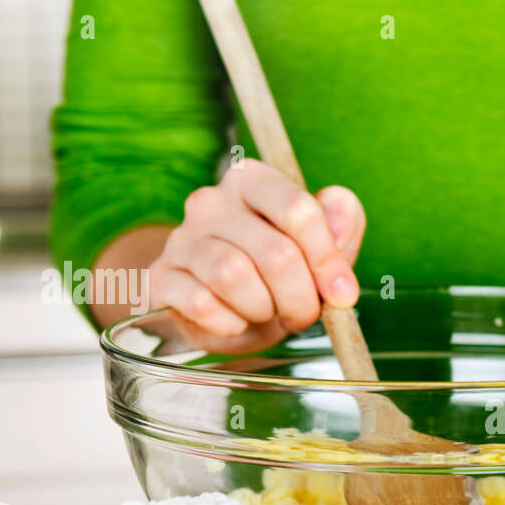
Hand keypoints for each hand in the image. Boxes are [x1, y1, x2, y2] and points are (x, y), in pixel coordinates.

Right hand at [149, 158, 365, 348]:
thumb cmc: (280, 275)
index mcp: (253, 181)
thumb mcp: (322, 248)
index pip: (298, 210)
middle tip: (303, 311)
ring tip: (266, 311)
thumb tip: (341, 220)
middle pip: (275, 252)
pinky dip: (230, 323)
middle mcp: (211, 202)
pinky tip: (235, 320)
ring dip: (263, 308)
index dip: (328, 259)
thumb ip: (342, 223)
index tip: (342, 293)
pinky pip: (201, 303)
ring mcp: (181, 239)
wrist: (228, 312)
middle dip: (301, 295)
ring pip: (234, 275)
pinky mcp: (161, 279)